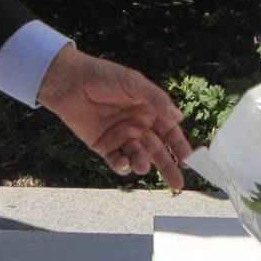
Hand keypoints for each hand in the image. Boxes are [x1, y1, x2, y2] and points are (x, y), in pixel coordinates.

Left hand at [39, 43, 192, 189]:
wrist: (70, 81)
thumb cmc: (104, 76)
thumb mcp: (134, 83)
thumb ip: (157, 100)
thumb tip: (179, 117)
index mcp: (149, 110)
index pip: (170, 132)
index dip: (180, 146)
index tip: (190, 160)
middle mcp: (137, 125)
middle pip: (157, 150)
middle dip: (168, 167)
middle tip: (178, 184)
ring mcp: (120, 136)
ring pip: (138, 157)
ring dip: (142, 164)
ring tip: (141, 166)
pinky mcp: (103, 145)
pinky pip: (116, 160)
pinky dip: (122, 166)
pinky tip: (123, 163)